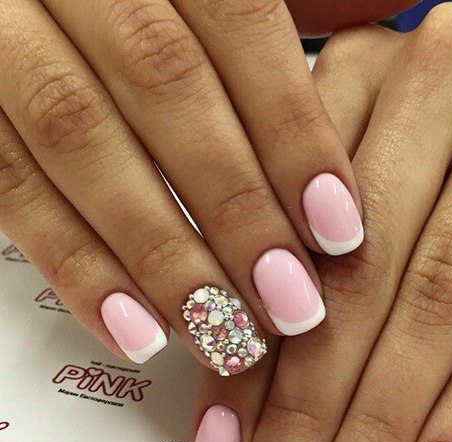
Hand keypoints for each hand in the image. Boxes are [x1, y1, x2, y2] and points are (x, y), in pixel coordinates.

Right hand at [0, 0, 364, 372]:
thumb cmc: (142, 8)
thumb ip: (255, 53)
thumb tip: (352, 119)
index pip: (240, 23)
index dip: (293, 132)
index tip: (337, 228)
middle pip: (166, 85)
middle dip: (236, 210)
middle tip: (290, 304)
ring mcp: (3, 30)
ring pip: (81, 136)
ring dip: (162, 253)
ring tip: (222, 334)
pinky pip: (9, 183)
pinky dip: (75, 264)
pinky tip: (135, 329)